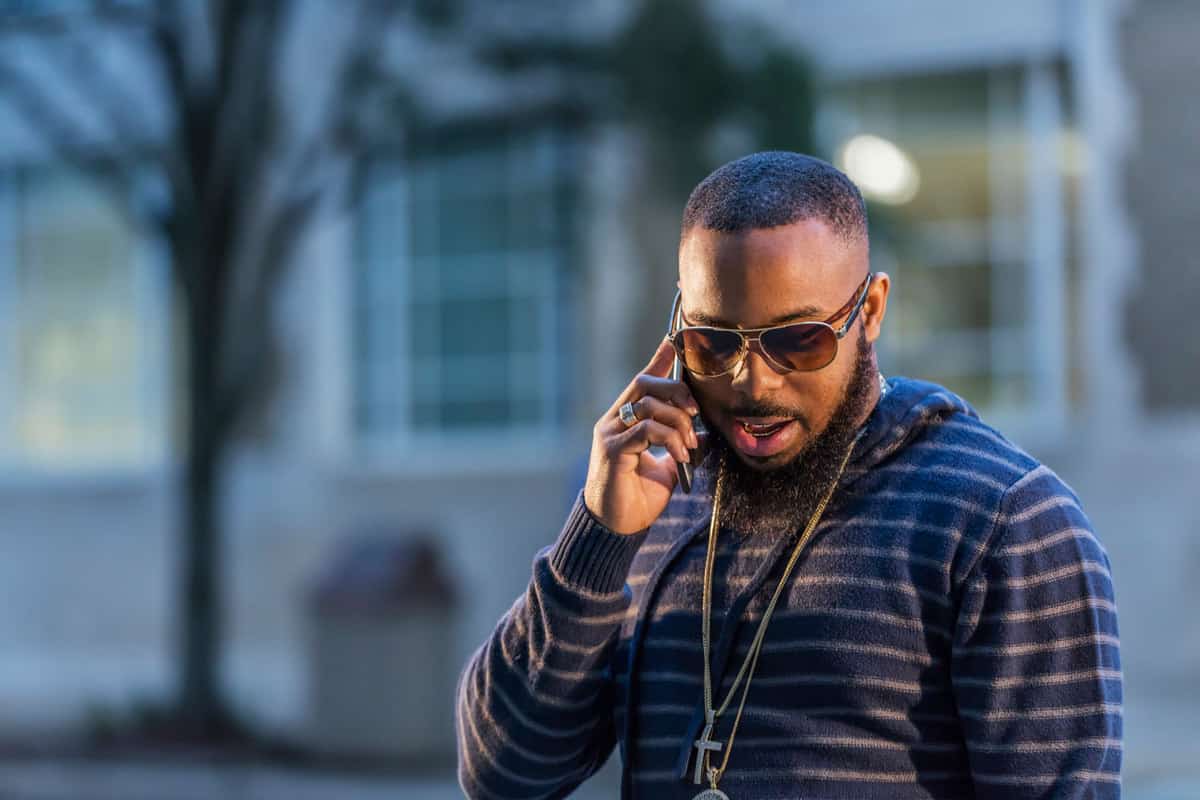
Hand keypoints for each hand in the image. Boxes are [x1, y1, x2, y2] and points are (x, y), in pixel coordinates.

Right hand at [584, 337, 699, 534]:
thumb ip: (679, 447)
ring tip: (688, 446)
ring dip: (677, 422)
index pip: (641, 382)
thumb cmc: (638, 498)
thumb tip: (704, 435)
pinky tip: (679, 456)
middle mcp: (612, 422)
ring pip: (647, 406)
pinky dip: (669, 439)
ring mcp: (609, 435)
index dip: (657, 362)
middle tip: (695, 414)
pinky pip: (645, 431)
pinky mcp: (613, 451)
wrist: (617, 528)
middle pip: (645, 385)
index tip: (672, 344)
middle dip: (676, 392)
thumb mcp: (667, 468)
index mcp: (623, 422)